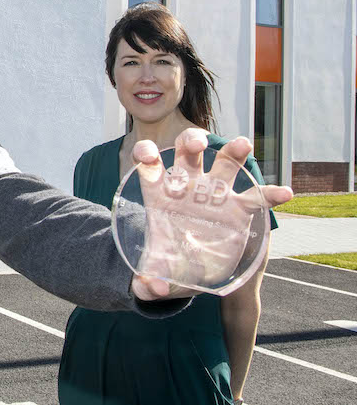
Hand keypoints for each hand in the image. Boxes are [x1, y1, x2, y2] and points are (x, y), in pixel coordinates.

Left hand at [130, 129, 292, 300]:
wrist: (191, 272)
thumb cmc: (167, 265)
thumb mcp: (156, 277)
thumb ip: (148, 284)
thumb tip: (153, 289)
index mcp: (160, 195)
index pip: (148, 164)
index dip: (145, 154)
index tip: (147, 156)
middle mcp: (187, 187)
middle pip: (187, 152)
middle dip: (190, 141)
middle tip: (197, 144)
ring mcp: (214, 195)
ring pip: (224, 162)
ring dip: (233, 150)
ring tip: (243, 144)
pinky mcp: (238, 209)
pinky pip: (256, 196)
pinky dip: (271, 193)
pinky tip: (284, 194)